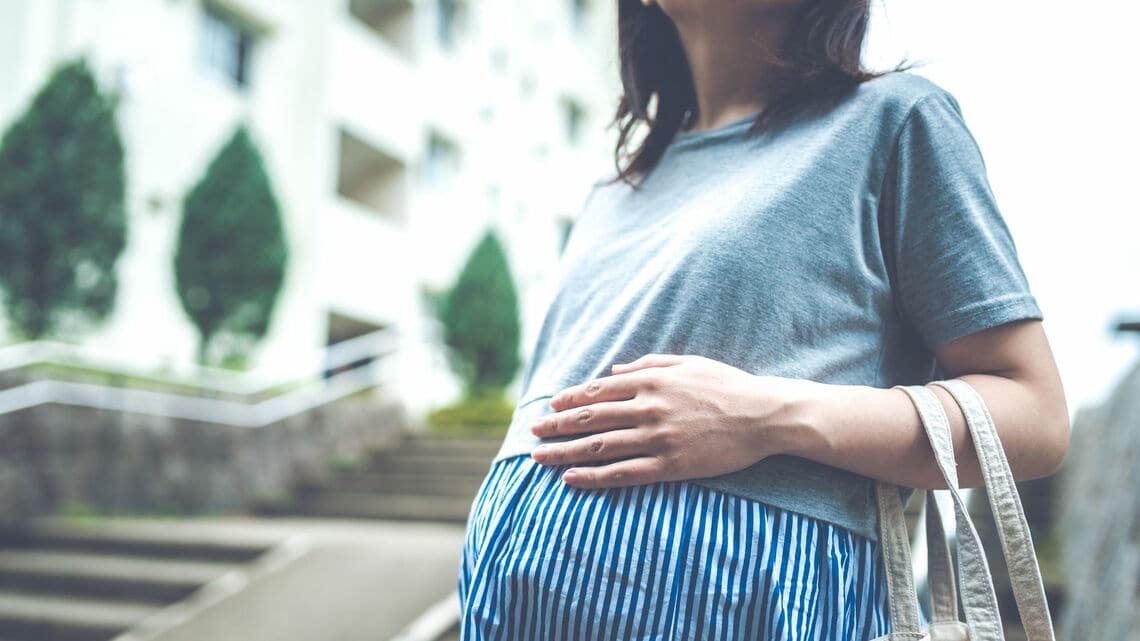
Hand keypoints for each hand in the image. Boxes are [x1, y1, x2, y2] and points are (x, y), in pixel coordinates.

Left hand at [528, 353, 816, 488]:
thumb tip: (613, 371)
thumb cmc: (728, 386)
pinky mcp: (671, 465)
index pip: (598, 390)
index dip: (570, 400)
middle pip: (591, 417)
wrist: (765, 416)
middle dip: (557, 426)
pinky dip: (594, 476)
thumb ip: (647, 365)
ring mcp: (658, 438)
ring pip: (600, 445)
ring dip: (565, 452)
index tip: (550, 407)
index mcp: (651, 381)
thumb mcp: (687, 363)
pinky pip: (623, 472)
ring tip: (540, 457)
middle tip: (533, 433)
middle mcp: (649, 407)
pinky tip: (572, 479)